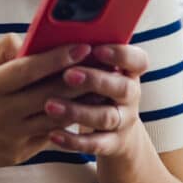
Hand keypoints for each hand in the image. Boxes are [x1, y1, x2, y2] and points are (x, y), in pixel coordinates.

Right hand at [0, 34, 101, 173]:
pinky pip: (50, 134)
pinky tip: (86, 106)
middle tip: (105, 62)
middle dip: (80, 77)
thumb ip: (0, 50)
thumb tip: (29, 39)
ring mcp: (12, 136)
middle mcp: (1, 114)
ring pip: (56, 117)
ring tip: (103, 83)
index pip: (28, 70)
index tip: (82, 45)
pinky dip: (69, 120)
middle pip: (49, 93)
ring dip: (82, 101)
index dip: (57, 58)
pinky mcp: (19, 153)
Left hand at [42, 43, 148, 157]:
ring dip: (78, 111)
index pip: (138, 60)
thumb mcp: (95, 70)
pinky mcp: (113, 144)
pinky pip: (96, 144)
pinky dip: (74, 141)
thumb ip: (79, 56)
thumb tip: (45, 38)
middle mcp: (130, 95)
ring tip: (50, 105)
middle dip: (96, 80)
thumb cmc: (94, 89)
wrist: (113, 132)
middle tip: (68, 75)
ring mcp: (124, 121)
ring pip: (107, 117)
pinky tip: (53, 134)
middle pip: (123, 88)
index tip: (97, 49)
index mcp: (128, 72)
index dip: (121, 54)